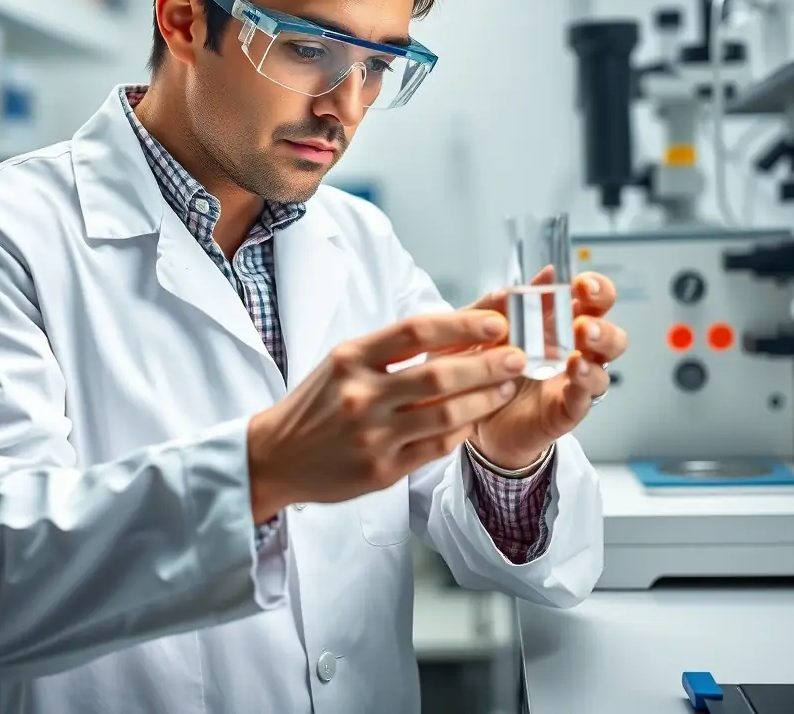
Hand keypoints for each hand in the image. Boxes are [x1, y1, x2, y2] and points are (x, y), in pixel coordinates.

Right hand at [247, 310, 529, 521]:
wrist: (275, 455)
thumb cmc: (317, 402)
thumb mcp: (345, 361)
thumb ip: (396, 347)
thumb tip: (457, 327)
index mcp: (350, 357)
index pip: (416, 330)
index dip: (462, 324)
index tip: (496, 322)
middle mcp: (360, 395)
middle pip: (438, 375)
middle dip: (487, 365)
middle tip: (518, 356)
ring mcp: (371, 436)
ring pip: (445, 415)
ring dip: (484, 399)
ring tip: (506, 387)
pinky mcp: (381, 471)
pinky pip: (436, 448)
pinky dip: (462, 431)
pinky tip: (477, 418)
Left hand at [465, 270, 626, 468]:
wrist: (472, 408)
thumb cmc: (491, 362)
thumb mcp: (495, 326)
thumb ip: (519, 300)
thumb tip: (545, 272)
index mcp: (563, 324)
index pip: (596, 302)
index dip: (598, 290)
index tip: (582, 284)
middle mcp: (576, 352)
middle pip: (612, 336)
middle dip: (603, 326)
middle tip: (584, 324)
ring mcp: (574, 382)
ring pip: (604, 368)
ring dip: (596, 355)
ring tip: (580, 347)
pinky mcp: (566, 410)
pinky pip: (584, 399)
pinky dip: (582, 384)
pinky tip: (574, 372)